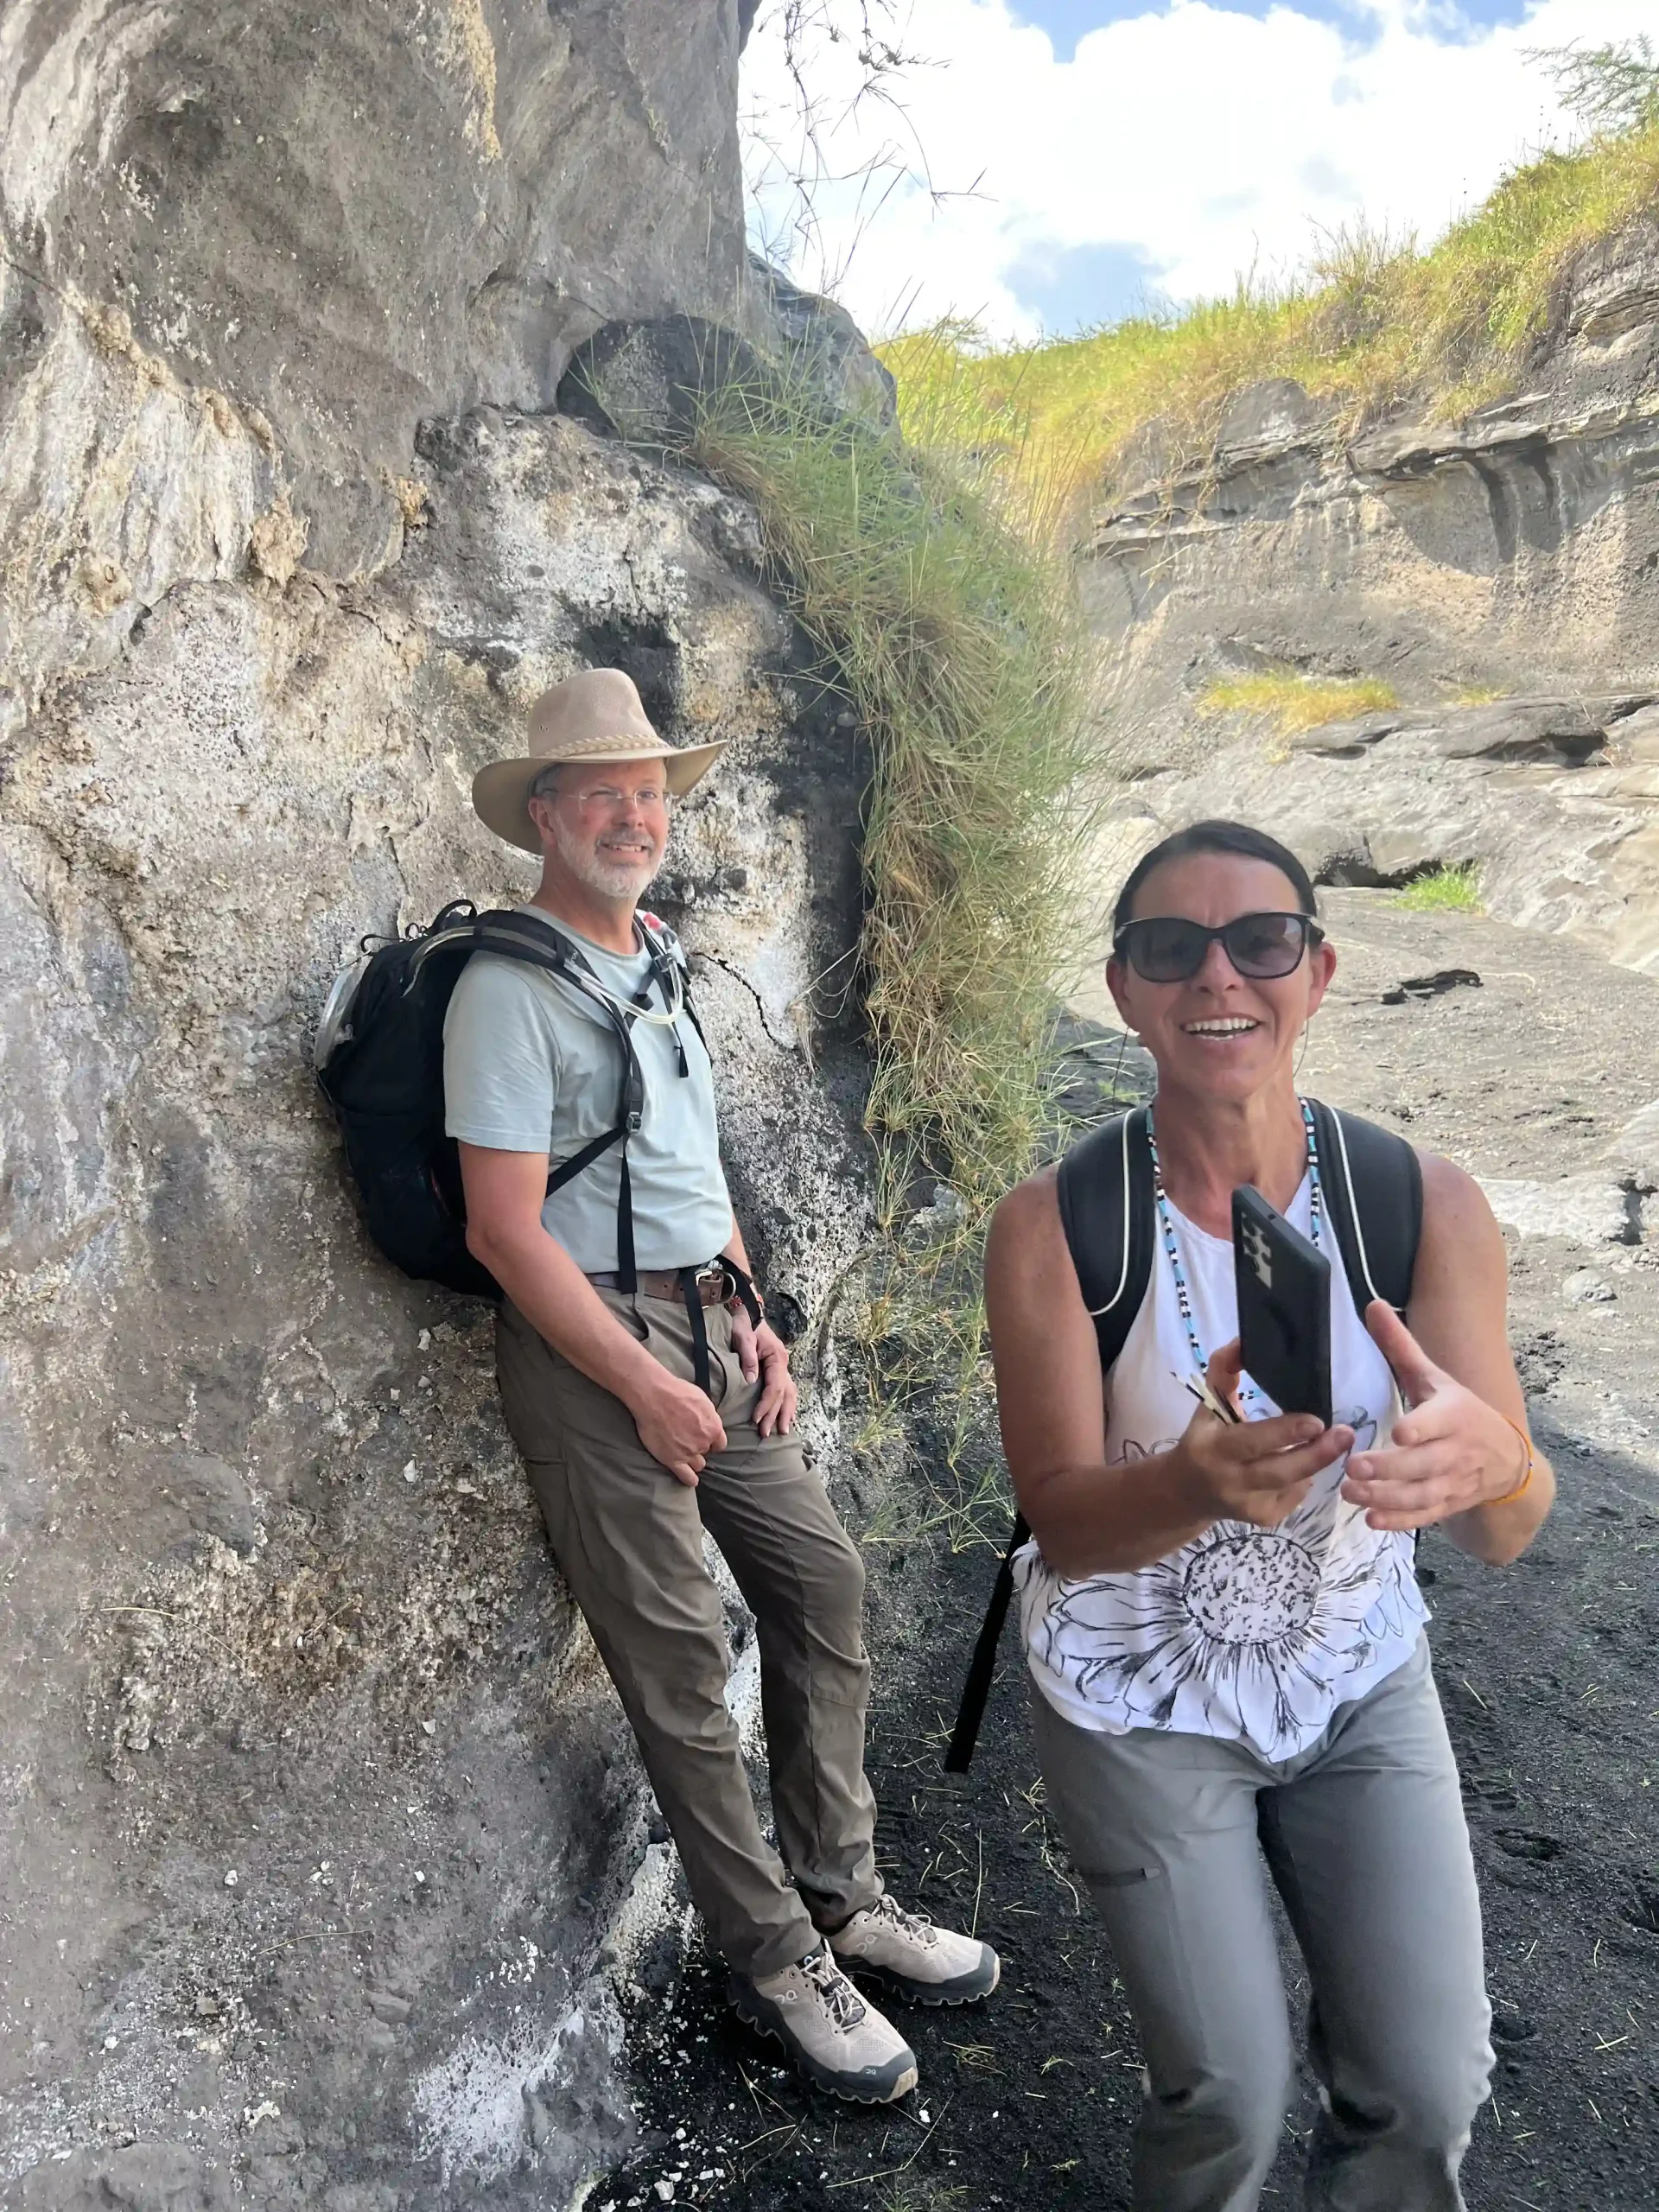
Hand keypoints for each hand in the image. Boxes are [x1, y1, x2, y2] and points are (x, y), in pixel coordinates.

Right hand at [631, 1369, 727, 1486]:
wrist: (654, 1397)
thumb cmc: (677, 1392)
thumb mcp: (702, 1399)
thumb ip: (708, 1415)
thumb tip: (708, 1420)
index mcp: (714, 1427)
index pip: (720, 1444)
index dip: (712, 1442)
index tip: (705, 1439)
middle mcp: (704, 1443)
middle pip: (706, 1453)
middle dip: (699, 1448)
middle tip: (688, 1440)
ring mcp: (688, 1453)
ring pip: (698, 1465)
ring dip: (693, 1461)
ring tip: (684, 1454)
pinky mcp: (672, 1460)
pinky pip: (686, 1476)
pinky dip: (689, 1479)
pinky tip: (691, 1480)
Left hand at [729, 1305, 797, 1437]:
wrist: (746, 1310)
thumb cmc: (742, 1323)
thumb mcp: (742, 1337)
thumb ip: (748, 1358)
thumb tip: (751, 1381)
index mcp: (776, 1357)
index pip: (775, 1387)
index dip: (766, 1405)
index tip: (756, 1419)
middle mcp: (783, 1363)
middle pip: (783, 1395)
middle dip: (775, 1415)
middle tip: (766, 1434)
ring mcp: (782, 1365)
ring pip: (789, 1393)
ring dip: (785, 1413)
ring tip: (783, 1431)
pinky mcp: (777, 1367)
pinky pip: (787, 1389)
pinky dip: (788, 1404)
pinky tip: (788, 1416)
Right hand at [1171, 1340, 1353, 1528]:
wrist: (1185, 1493)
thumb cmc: (1202, 1439)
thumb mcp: (1207, 1405)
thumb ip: (1223, 1371)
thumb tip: (1244, 1341)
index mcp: (1212, 1447)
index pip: (1251, 1441)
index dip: (1285, 1433)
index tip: (1316, 1421)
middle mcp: (1229, 1480)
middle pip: (1280, 1471)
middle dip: (1317, 1454)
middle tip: (1346, 1434)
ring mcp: (1248, 1505)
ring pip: (1294, 1484)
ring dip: (1315, 1461)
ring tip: (1336, 1442)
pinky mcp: (1264, 1518)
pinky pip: (1296, 1495)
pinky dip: (1303, 1477)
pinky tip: (1301, 1464)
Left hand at [1341, 1302, 1528, 1530]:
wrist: (1507, 1459)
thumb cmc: (1458, 1411)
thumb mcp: (1434, 1378)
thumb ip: (1401, 1346)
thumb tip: (1371, 1303)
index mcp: (1454, 1414)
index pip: (1440, 1422)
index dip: (1422, 1429)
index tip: (1400, 1433)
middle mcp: (1457, 1450)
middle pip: (1425, 1464)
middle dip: (1390, 1468)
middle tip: (1353, 1467)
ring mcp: (1454, 1481)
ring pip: (1422, 1493)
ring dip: (1387, 1497)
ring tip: (1351, 1493)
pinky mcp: (1449, 1504)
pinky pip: (1426, 1515)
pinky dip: (1400, 1521)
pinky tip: (1372, 1521)